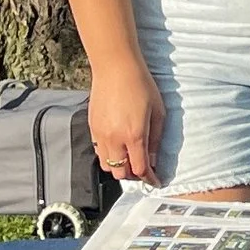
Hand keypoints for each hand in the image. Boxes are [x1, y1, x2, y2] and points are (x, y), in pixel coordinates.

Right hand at [90, 58, 165, 183]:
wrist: (115, 68)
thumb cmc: (141, 86)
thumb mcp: (158, 112)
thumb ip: (155, 139)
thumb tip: (153, 161)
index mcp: (134, 135)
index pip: (140, 169)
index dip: (150, 179)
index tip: (156, 181)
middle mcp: (114, 139)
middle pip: (120, 173)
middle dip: (133, 175)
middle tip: (144, 168)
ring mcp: (100, 134)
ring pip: (107, 165)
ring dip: (119, 166)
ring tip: (130, 158)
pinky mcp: (91, 127)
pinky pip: (99, 151)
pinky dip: (109, 155)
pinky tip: (119, 145)